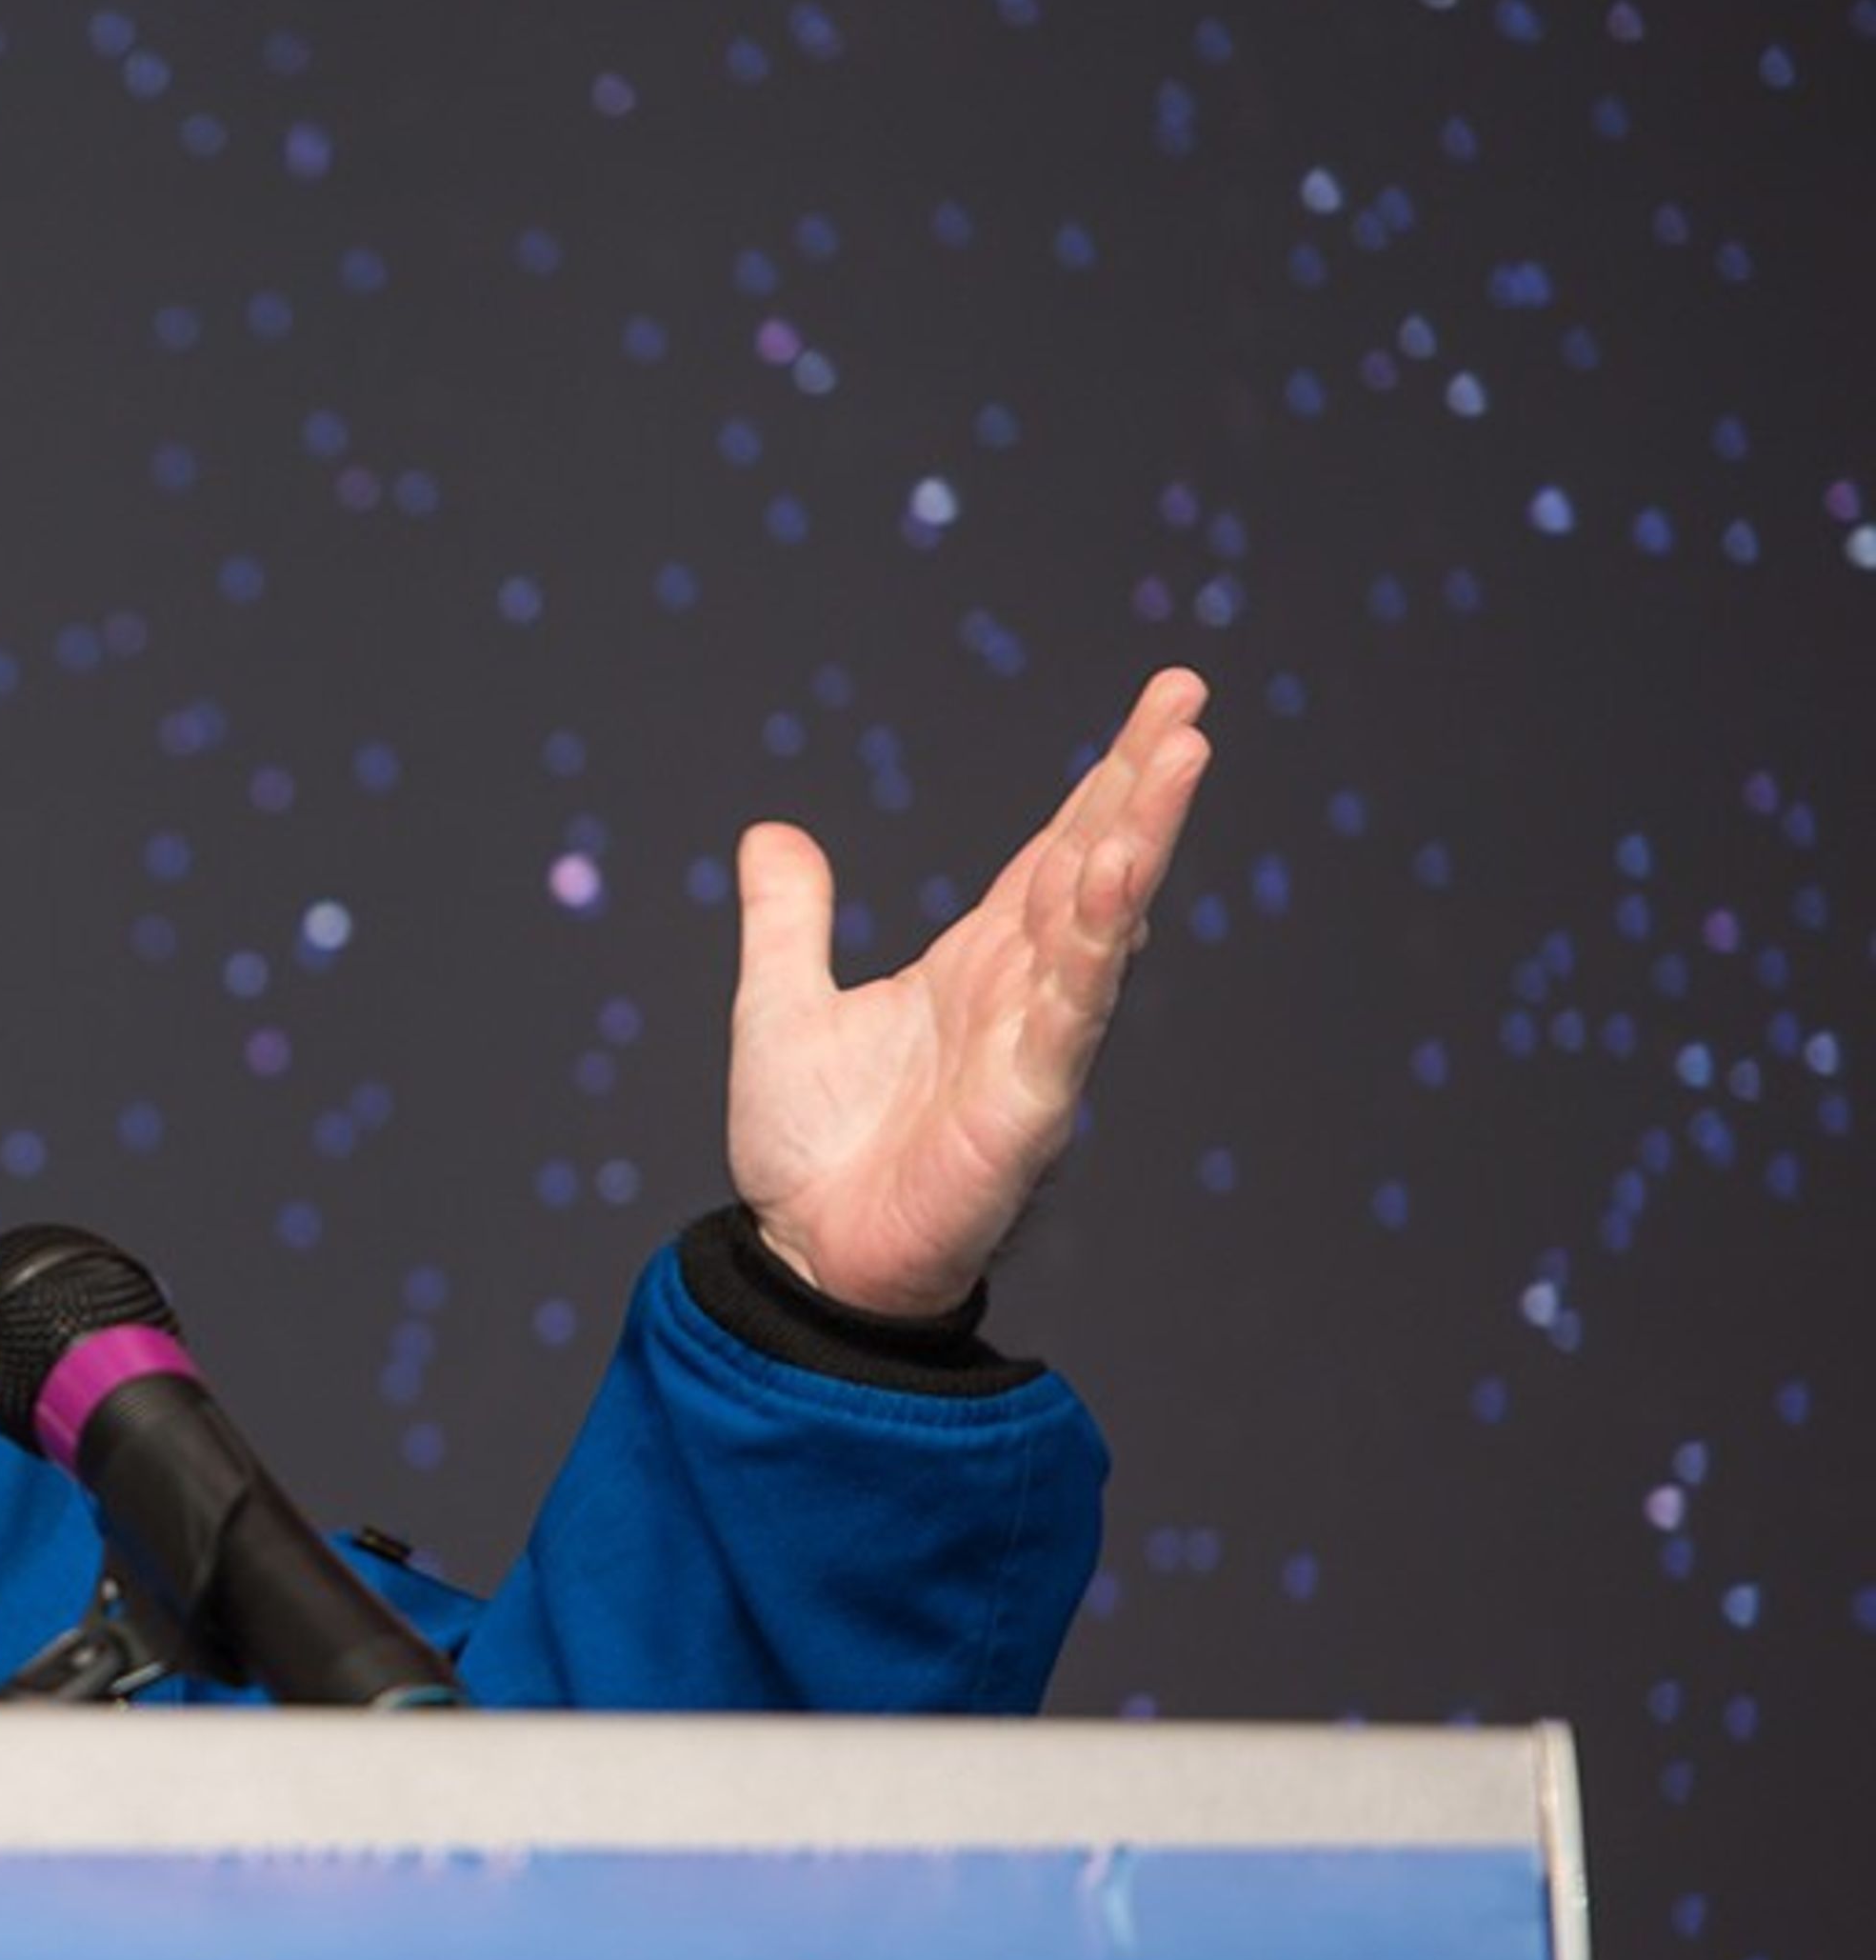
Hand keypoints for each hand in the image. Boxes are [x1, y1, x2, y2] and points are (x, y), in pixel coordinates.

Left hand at [727, 667, 1212, 1319]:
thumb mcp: (780, 1006)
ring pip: (1098, 929)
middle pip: (1095, 869)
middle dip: (1143, 786)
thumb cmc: (811, 1151)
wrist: (802, 1259)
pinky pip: (1065, 1016)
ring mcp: (1032, 1050)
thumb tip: (770, 833)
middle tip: (1189, 701)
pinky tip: (1115, 879)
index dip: (1105, 779)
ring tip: (1175, 760)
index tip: (1162, 703)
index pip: (1056, 851)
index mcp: (977, 966)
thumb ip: (787, 921)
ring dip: (1138, 845)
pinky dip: (1090, 947)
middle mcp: (1020, 995)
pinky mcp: (1024, 1110)